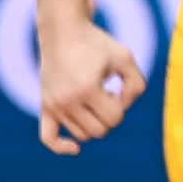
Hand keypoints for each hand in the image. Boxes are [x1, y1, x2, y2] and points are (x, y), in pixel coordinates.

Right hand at [38, 20, 146, 154]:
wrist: (64, 32)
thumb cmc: (98, 44)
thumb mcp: (126, 58)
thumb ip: (137, 85)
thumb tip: (124, 108)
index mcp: (87, 89)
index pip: (115, 119)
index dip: (123, 106)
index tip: (119, 88)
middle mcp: (67, 101)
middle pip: (99, 131)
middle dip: (111, 117)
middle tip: (109, 95)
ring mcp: (54, 105)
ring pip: (82, 135)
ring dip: (95, 124)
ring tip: (96, 100)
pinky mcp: (45, 106)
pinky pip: (48, 138)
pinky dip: (61, 147)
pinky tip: (75, 149)